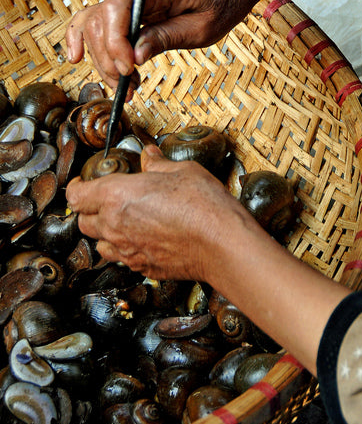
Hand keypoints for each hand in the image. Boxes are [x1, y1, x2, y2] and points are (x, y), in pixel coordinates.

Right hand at [65, 0, 255, 91]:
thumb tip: (135, 56)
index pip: (117, 8)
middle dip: (108, 59)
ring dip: (102, 58)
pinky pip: (97, 18)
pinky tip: (77, 57)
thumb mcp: (202, 28)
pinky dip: (86, 38)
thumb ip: (167, 38)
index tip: (128, 70)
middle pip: (101, 20)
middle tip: (127, 86)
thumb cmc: (220, 3)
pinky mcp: (125, 0)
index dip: (115, 43)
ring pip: (95, 24)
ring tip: (124, 84)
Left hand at [66, 145, 241, 280]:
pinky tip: (144, 238)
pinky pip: (124, 259)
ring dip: (106, 233)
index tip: (83, 182)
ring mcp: (127, 251)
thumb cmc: (203, 205)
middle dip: (90, 210)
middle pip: (84, 222)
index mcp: (116, 196)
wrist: (222, 243)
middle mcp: (115, 225)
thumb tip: (150, 156)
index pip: (76, 195)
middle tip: (106, 200)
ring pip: (100, 245)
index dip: (76, 187)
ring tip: (124, 221)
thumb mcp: (181, 170)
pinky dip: (127, 249)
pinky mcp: (143, 268)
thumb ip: (158, 164)